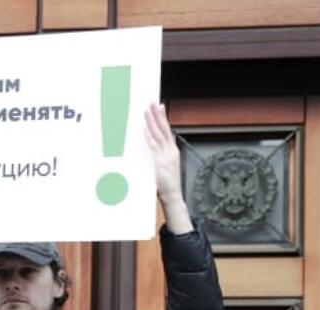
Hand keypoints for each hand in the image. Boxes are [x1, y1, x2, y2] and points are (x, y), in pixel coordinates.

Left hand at [142, 102, 192, 233]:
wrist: (173, 195)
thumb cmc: (167, 183)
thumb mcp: (165, 167)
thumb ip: (160, 156)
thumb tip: (153, 147)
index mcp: (172, 151)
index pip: (167, 130)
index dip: (163, 118)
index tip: (160, 107)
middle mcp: (170, 150)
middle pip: (163, 128)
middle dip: (157, 115)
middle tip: (152, 103)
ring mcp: (166, 155)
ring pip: (158, 134)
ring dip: (152, 122)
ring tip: (147, 111)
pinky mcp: (159, 161)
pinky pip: (154, 146)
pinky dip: (149, 136)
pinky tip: (146, 128)